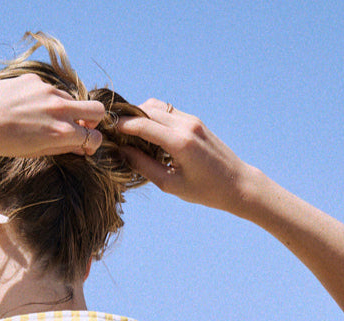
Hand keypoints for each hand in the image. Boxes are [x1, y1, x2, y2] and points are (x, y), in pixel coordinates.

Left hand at [0, 74, 106, 157]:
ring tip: (44, 120)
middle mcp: (60, 108)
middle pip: (96, 110)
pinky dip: (46, 99)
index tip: (86, 145)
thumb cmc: (4, 142)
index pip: (94, 136)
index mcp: (62, 132)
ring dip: (66, 110)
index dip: (92, 143)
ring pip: (71, 100)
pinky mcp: (35, 79)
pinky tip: (27, 108)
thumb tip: (81, 147)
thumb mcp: (36, 151)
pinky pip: (50, 90)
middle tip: (80, 128)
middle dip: (93, 120)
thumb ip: (63, 147)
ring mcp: (49, 91)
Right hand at [115, 100, 254, 212]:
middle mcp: (186, 124)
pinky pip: (167, 112)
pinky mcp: (195, 121)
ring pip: (157, 107)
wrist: (237, 183)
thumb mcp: (170, 185)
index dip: (122, 127)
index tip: (106, 132)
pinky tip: (146, 134)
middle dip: (128, 118)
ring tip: (128, 133)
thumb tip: (122, 153)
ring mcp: (192, 120)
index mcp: (180, 142)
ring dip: (140, 116)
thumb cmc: (205, 190)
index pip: (143, 125)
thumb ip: (144, 166)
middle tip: (113, 131)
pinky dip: (153, 118)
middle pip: (148, 109)